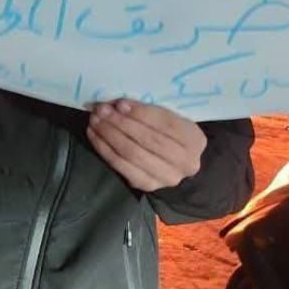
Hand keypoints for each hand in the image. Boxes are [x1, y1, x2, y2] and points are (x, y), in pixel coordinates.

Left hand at [87, 100, 207, 191]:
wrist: (176, 163)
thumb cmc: (170, 133)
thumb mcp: (171, 119)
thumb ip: (151, 111)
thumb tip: (118, 104)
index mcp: (194, 140)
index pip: (166, 124)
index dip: (141, 113)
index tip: (119, 103)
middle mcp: (185, 162)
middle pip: (147, 140)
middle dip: (121, 123)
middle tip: (101, 110)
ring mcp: (166, 177)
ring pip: (132, 153)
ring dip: (109, 134)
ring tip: (95, 120)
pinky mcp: (147, 185)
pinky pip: (121, 166)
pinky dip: (104, 148)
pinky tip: (94, 135)